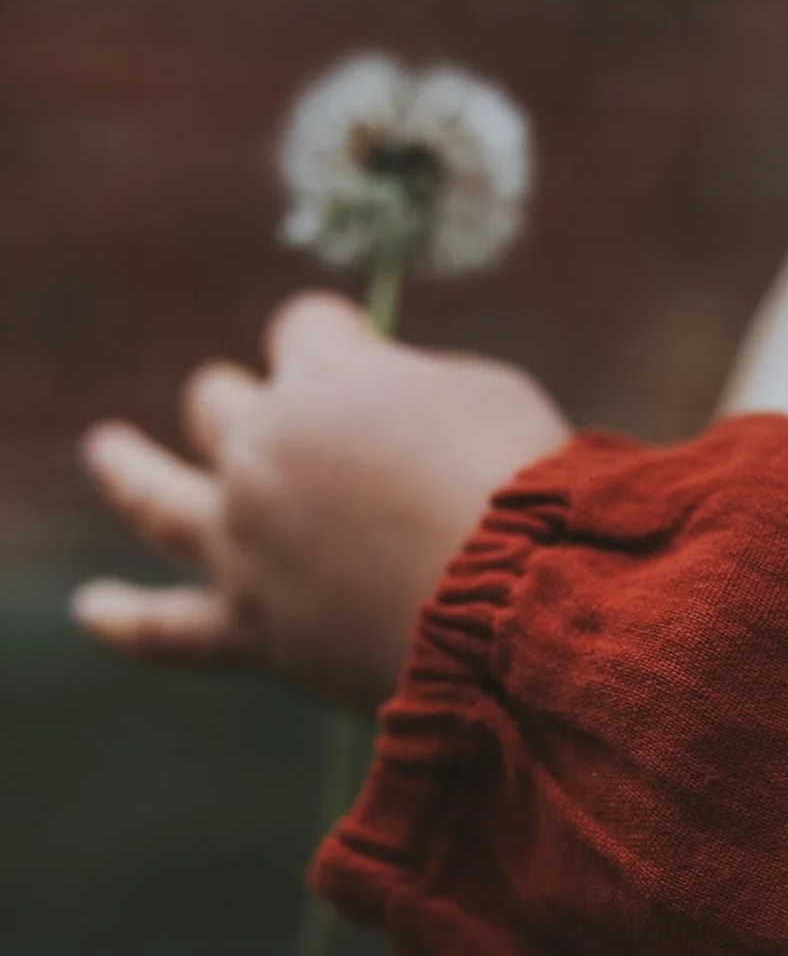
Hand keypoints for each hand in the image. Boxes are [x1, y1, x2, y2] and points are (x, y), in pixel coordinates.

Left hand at [72, 293, 571, 711]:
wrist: (520, 608)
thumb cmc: (526, 490)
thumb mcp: (487, 392)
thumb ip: (416, 385)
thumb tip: (387, 399)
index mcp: (323, 378)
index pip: (303, 327)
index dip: (339, 336)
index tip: (372, 356)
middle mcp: (263, 451)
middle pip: (222, 403)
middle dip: (258, 402)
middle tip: (301, 427)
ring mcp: (244, 541)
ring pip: (156, 494)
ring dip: (126, 466)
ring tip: (105, 450)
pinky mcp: (252, 627)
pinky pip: (168, 629)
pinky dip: (125, 619)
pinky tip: (92, 610)